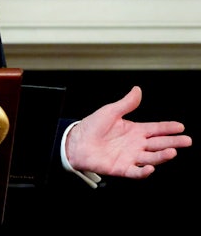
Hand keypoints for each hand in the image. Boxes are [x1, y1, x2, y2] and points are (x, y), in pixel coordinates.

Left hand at [65, 86, 191, 178]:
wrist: (75, 142)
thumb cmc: (91, 127)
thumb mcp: (110, 112)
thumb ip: (126, 103)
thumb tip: (137, 90)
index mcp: (134, 130)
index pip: (156, 129)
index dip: (168, 128)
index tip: (181, 126)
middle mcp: (135, 144)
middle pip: (159, 144)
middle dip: (173, 142)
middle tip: (186, 140)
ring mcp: (130, 157)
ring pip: (151, 157)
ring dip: (162, 156)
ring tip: (172, 151)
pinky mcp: (122, 168)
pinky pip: (135, 172)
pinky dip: (144, 171)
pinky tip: (150, 167)